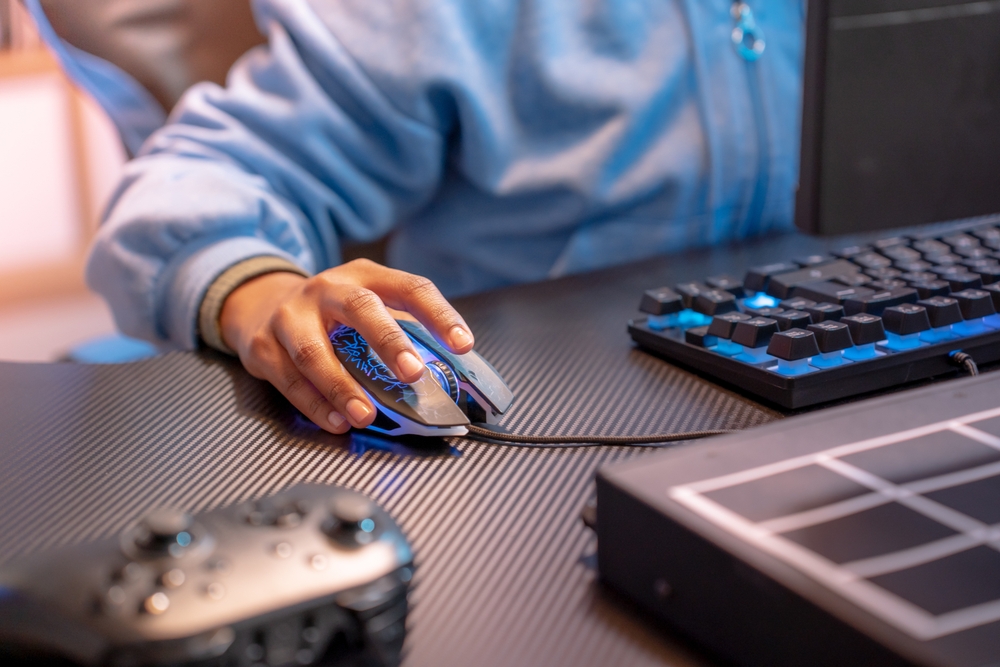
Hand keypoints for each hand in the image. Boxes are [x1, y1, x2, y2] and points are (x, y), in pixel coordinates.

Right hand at [219, 259, 474, 433]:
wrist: (259, 304)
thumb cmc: (331, 314)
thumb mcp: (366, 307)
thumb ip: (401, 333)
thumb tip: (447, 379)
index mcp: (365, 277)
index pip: (411, 288)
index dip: (439, 315)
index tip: (463, 344)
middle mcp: (328, 289)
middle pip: (360, 308)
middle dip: (388, 341)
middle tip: (412, 373)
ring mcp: (291, 315)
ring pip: (314, 351)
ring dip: (343, 387)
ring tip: (367, 415)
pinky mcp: (264, 346)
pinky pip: (290, 380)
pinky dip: (315, 405)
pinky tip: (338, 422)